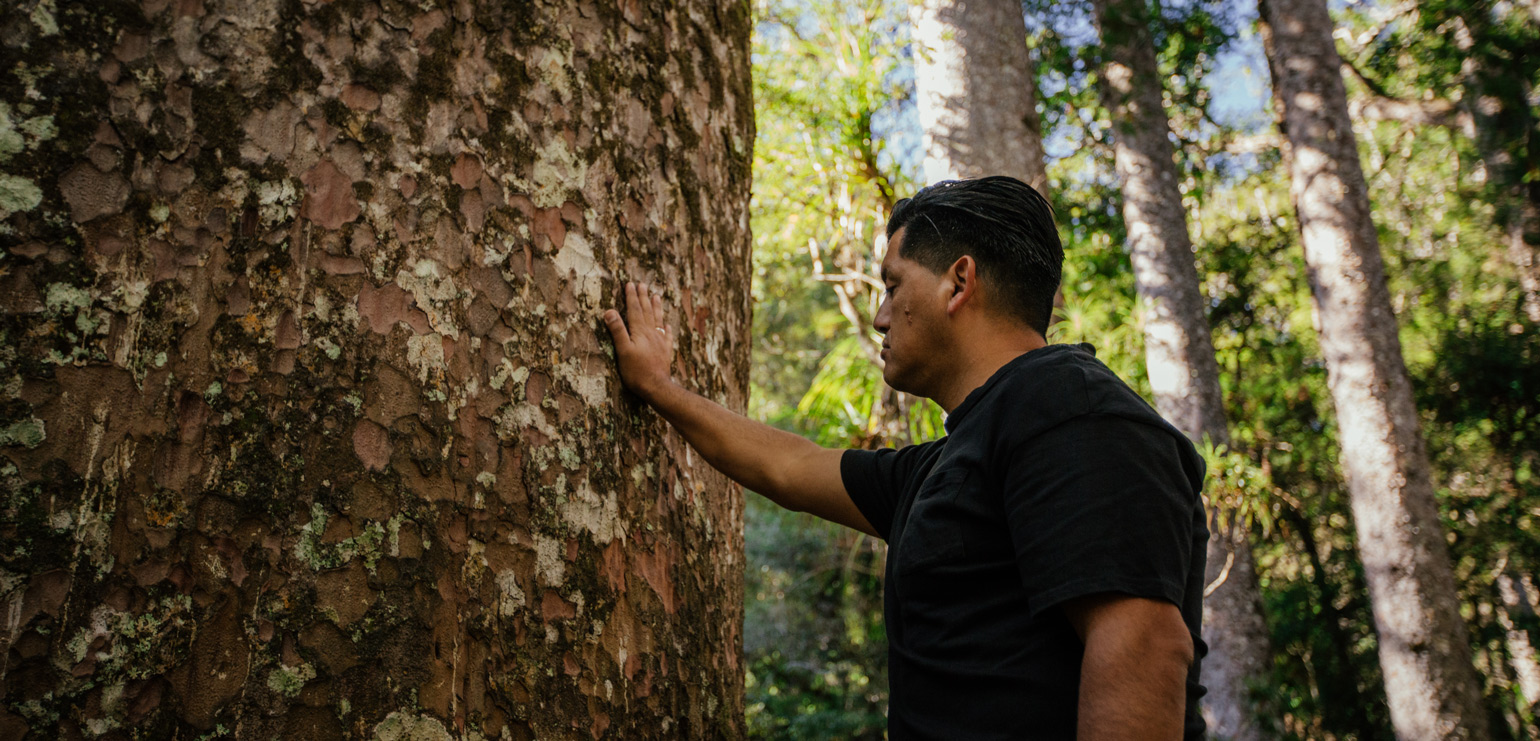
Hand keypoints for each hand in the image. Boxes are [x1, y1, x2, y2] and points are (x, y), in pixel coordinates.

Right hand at [602, 281, 674, 401]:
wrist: (656, 387)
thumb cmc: (636, 371)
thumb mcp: (623, 350)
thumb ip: (617, 330)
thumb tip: (609, 311)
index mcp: (639, 332)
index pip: (634, 310)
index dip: (631, 297)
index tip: (630, 284)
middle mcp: (651, 334)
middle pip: (647, 311)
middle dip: (643, 297)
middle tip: (642, 284)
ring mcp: (660, 342)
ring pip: (658, 320)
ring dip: (656, 307)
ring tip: (657, 296)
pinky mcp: (665, 352)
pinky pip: (667, 336)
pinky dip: (667, 328)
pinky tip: (667, 324)